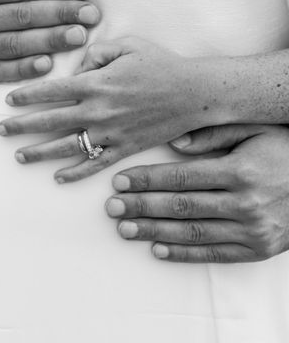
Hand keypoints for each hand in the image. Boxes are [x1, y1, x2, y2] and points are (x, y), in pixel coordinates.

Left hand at [0, 37, 216, 181]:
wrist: (194, 93)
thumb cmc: (160, 65)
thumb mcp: (127, 46)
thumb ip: (95, 53)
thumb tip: (76, 68)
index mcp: (96, 83)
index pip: (51, 91)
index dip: (27, 96)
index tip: (8, 101)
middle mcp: (98, 110)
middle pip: (50, 121)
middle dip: (22, 126)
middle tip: (0, 131)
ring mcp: (111, 133)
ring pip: (67, 146)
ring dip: (40, 153)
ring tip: (19, 156)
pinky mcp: (124, 149)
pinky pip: (95, 164)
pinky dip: (76, 172)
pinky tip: (58, 178)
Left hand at [106, 124, 288, 262]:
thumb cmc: (285, 152)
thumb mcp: (255, 130)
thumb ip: (214, 133)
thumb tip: (174, 143)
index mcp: (240, 171)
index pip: (182, 177)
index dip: (147, 180)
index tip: (120, 181)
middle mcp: (245, 203)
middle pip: (181, 207)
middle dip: (141, 207)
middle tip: (112, 207)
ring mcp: (252, 230)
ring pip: (192, 233)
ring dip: (153, 231)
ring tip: (125, 229)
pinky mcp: (257, 250)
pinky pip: (214, 254)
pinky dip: (183, 253)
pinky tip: (156, 249)